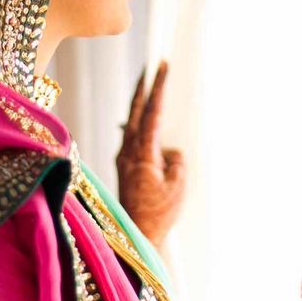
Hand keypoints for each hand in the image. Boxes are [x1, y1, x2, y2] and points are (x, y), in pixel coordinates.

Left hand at [115, 60, 185, 248]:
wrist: (138, 234)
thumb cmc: (160, 213)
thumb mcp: (177, 185)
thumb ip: (175, 161)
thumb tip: (169, 151)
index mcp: (142, 152)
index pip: (152, 112)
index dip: (158, 87)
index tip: (162, 66)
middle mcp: (128, 152)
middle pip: (135, 112)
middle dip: (144, 88)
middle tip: (151, 66)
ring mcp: (123, 159)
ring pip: (131, 123)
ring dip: (140, 104)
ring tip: (147, 87)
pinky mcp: (124, 168)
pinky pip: (131, 137)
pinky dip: (138, 122)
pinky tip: (140, 121)